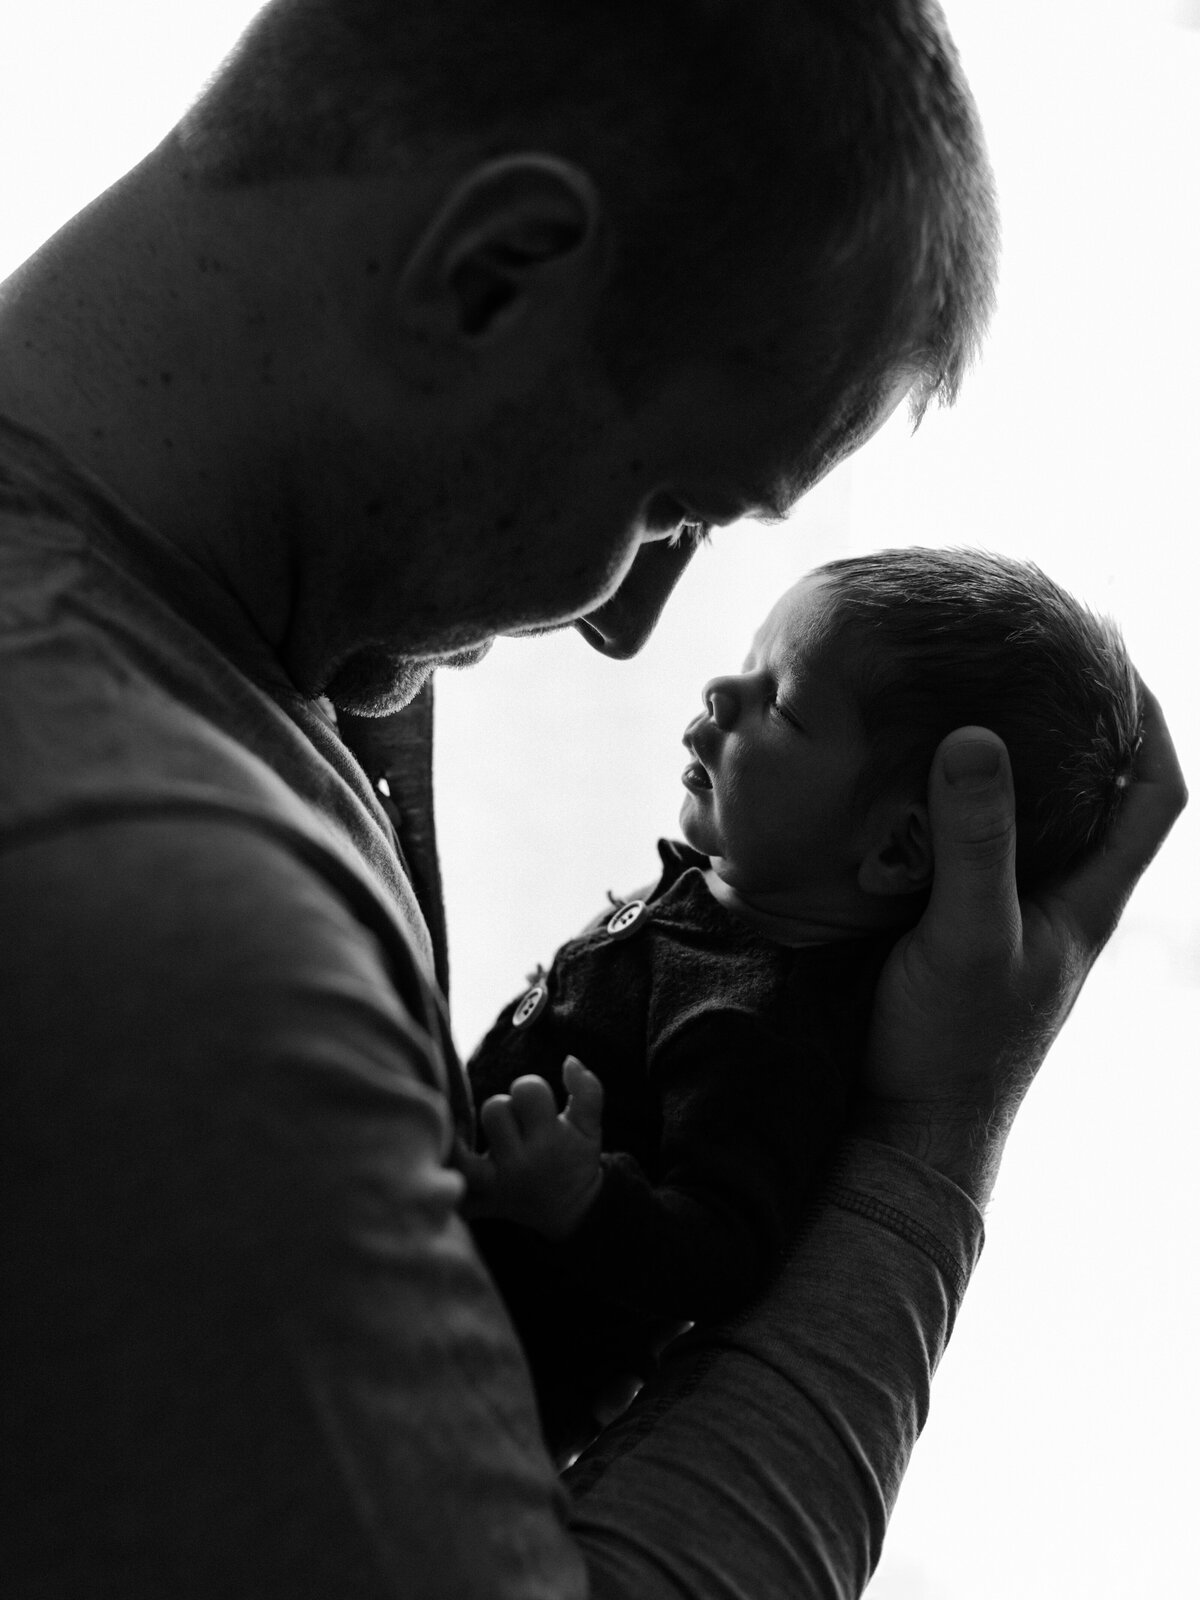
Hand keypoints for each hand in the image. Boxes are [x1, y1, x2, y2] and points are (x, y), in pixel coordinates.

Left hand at [460, 1057, 604, 1238]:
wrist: (572, 1211)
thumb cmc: (577, 1159)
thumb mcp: (590, 1126)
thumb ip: (588, 1089)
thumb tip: (569, 1060)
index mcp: (550, 1139)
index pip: (527, 1090)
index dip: (532, 1088)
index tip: (540, 1104)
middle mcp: (521, 1161)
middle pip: (494, 1108)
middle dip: (507, 1108)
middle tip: (520, 1123)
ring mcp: (497, 1182)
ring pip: (472, 1135)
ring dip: (478, 1132)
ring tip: (497, 1137)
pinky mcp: (482, 1199)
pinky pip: (455, 1181)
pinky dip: (449, 1167)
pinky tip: (449, 1148)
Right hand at [856, 686, 1186, 1203]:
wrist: (898, 1130)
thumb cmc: (951, 1049)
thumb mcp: (969, 935)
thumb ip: (977, 843)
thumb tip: (977, 737)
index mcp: (1087, 898)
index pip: (1154, 794)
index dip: (1150, 722)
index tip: (1111, 656)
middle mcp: (1051, 897)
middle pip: (1090, 789)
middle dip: (1072, 718)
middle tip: (1023, 653)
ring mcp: (997, 911)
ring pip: (1017, 813)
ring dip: (1002, 754)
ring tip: (959, 690)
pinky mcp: (941, 922)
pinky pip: (953, 840)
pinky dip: (939, 797)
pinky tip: (897, 770)